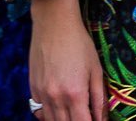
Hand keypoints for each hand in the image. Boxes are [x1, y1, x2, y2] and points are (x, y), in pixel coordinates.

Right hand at [29, 0, 107, 120]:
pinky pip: (40, 113)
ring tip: (75, 113)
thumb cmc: (79, 43)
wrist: (54, 24)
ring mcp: (42, 96)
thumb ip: (99, 98)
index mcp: (75, 94)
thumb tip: (102, 119)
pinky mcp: (32, 91)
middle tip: (86, 115)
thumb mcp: (96, 69)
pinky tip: (59, 110)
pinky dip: (50, 116)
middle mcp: (56, 99)